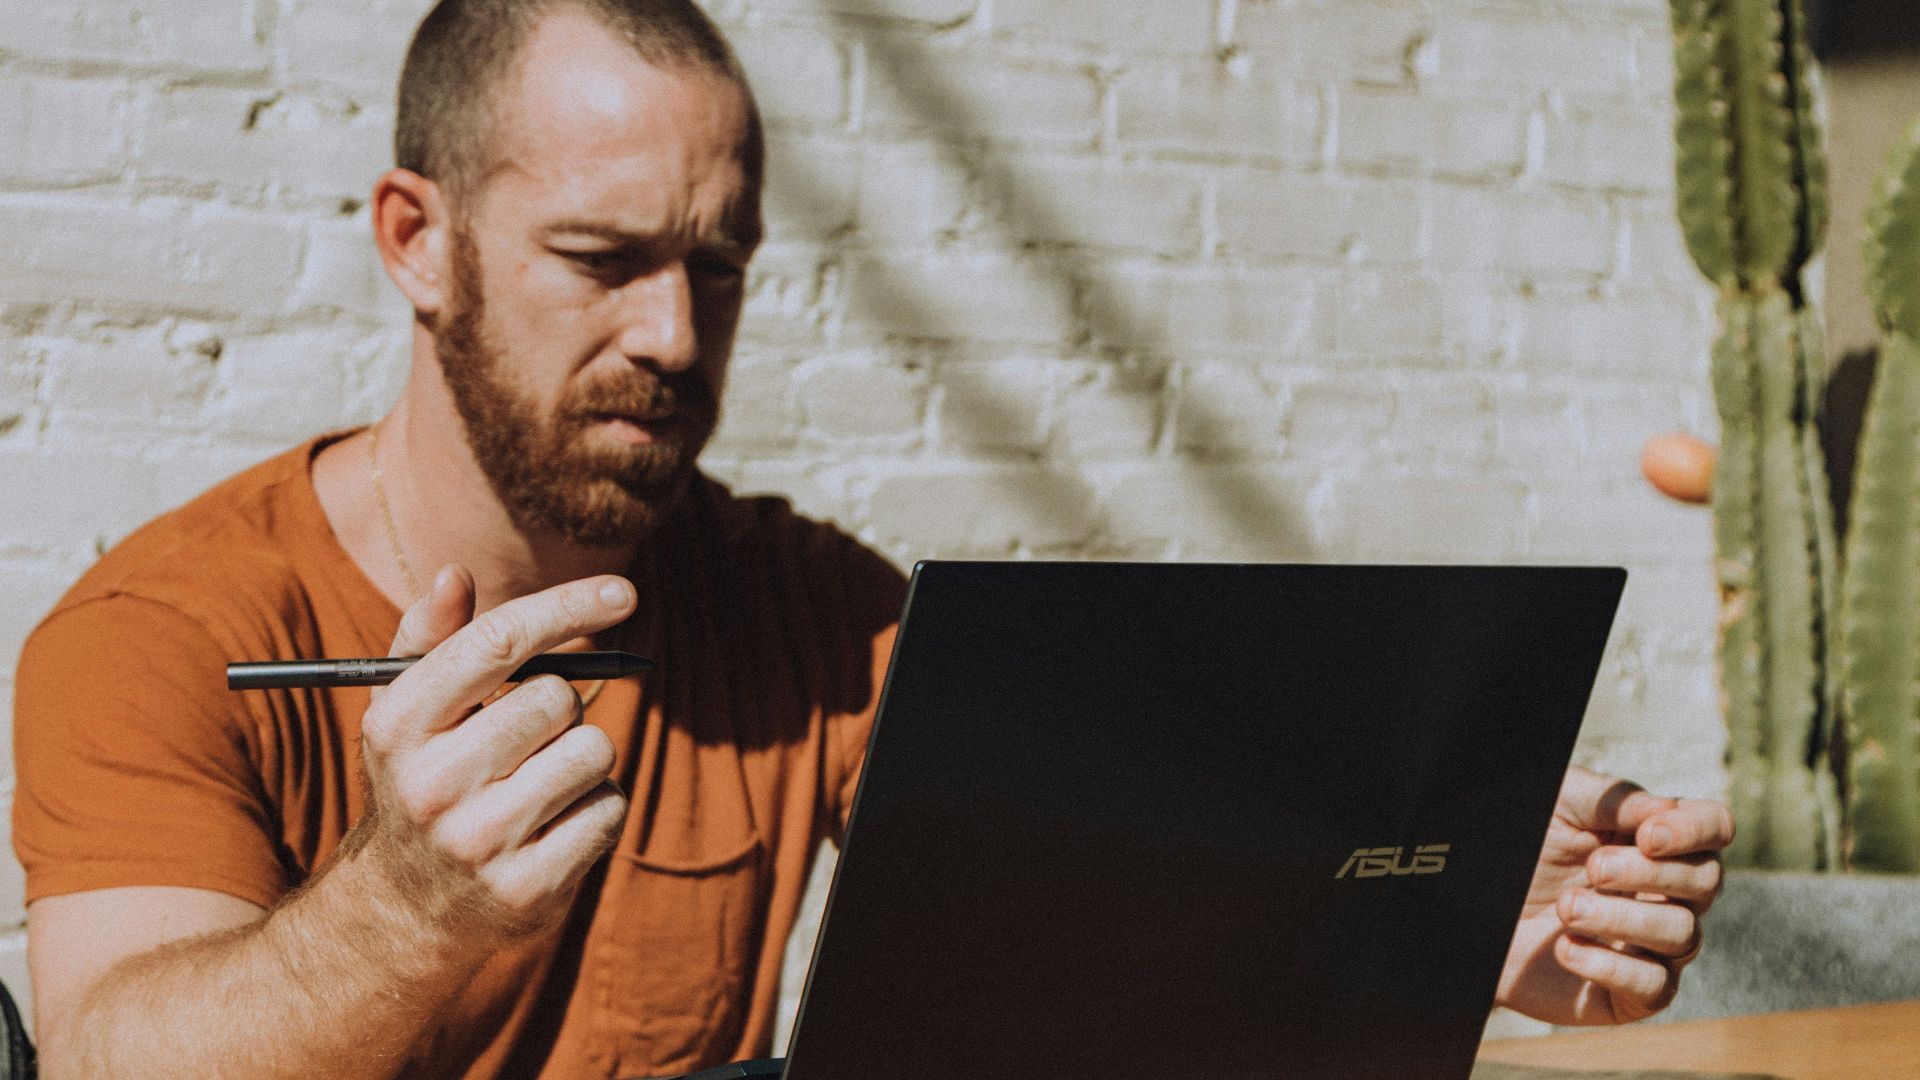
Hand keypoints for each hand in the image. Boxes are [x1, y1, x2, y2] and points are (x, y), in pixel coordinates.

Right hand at [354, 564, 633, 943]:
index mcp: (397, 723)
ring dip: (583, 760)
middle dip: (559, 710)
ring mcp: (478, 841)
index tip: (624, 592)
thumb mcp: (409, 710)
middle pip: (557, 698)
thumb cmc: (425, 777)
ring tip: (538, 785)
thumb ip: (431, 637)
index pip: (497, 642)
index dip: (568, 607)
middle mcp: (431, 783)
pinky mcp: (527, 887)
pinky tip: (553, 826)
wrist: (407, 907)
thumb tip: (454, 574)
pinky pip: (610, 810)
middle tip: (527, 740)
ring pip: (593, 751)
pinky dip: (597, 809)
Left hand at [1494, 765, 1733, 1024]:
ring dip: (1621, 917)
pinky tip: (1565, 947)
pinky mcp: (1632, 994)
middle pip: (1705, 881)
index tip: (1647, 835)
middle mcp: (1669, 894)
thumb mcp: (1558, 806)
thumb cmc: (1524, 849)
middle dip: (1649, 873)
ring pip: (1682, 934)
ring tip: (1566, 907)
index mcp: (1657, 841)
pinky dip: (1609, 965)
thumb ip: (1611, 799)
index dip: (1694, 830)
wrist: (1474, 906)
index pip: (1714, 827)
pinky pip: (1655, 987)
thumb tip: (1664, 809)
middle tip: (1593, 868)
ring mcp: (1655, 946)